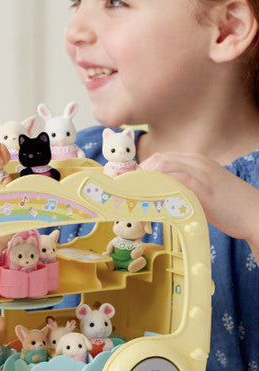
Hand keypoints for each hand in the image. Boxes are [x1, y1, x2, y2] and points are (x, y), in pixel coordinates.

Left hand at [139, 152, 258, 253]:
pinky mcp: (202, 186)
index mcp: (195, 161)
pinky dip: (157, 188)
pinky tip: (148, 200)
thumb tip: (160, 197)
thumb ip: (183, 188)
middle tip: (125, 192)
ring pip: (162, 168)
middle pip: (157, 160)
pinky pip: (173, 181)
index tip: (128, 183)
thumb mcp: (202, 191)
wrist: (254, 212)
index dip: (141, 169)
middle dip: (137, 174)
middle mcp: (195, 162)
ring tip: (132, 197)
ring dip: (143, 182)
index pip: (160, 158)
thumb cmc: (229, 206)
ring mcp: (199, 172)